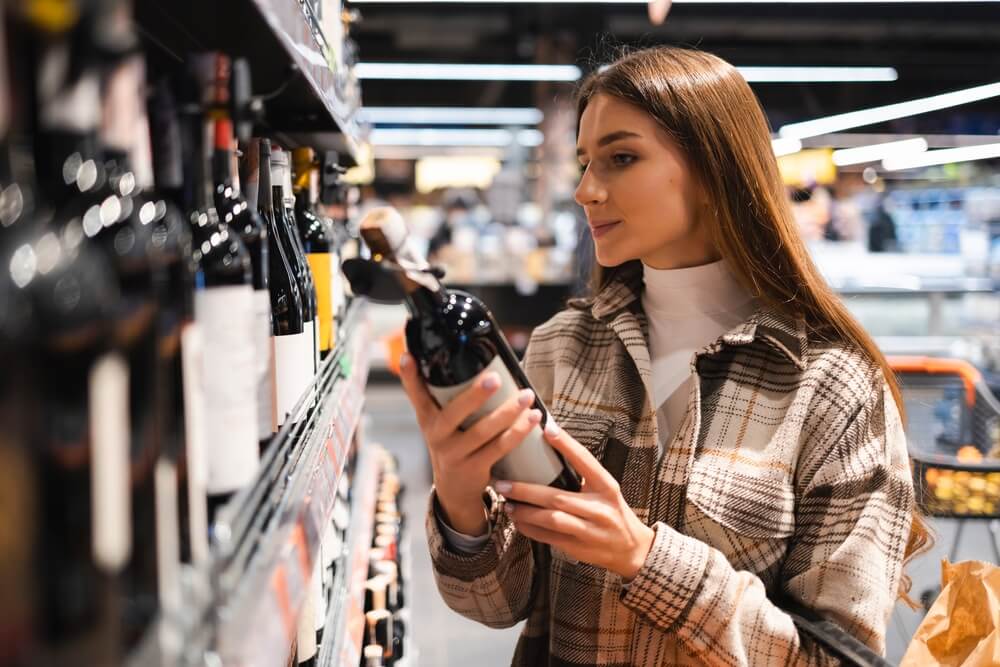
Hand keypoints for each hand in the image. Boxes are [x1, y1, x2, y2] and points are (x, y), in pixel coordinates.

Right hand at [397, 352, 541, 535]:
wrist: (454, 490)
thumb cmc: (454, 443)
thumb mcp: (443, 423)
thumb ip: (450, 397)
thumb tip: (478, 362)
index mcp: (427, 418)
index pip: (416, 394)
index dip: (410, 376)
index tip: (408, 356)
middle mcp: (436, 435)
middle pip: (454, 413)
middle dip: (475, 394)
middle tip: (496, 378)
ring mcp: (454, 454)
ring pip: (482, 431)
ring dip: (508, 412)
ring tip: (527, 396)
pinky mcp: (473, 468)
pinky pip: (499, 448)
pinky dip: (518, 432)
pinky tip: (532, 419)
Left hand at [497, 422, 654, 580]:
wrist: (632, 549)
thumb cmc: (612, 512)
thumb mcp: (605, 490)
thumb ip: (583, 475)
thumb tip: (548, 453)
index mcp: (606, 486)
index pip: (585, 460)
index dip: (566, 444)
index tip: (547, 429)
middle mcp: (599, 508)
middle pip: (558, 497)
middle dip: (526, 491)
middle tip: (502, 484)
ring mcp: (590, 530)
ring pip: (552, 519)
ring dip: (525, 512)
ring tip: (508, 505)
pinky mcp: (580, 548)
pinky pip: (550, 538)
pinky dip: (531, 530)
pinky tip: (518, 522)